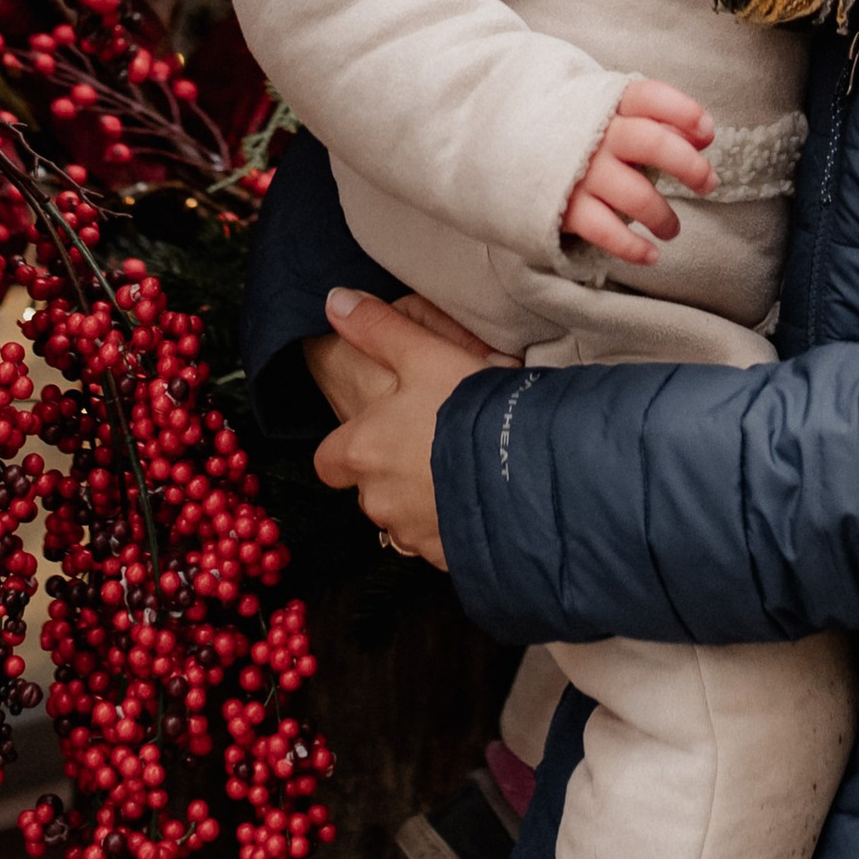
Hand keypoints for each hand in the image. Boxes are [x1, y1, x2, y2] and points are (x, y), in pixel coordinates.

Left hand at [310, 290, 506, 564]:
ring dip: (426, 501)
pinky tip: (485, 500)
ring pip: (407, 519)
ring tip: (466, 472)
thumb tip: (334, 301)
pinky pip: (444, 543)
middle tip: (435, 447)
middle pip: (371, 491)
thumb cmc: (470, 408)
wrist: (529, 470)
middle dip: (394, 475)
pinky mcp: (449, 558)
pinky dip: (456, 526)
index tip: (373, 436)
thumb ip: (378, 329)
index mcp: (363, 451)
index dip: (347, 449)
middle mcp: (379, 500)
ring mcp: (415, 534)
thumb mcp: (425, 354)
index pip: (329, 461)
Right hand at [562, 77, 715, 268]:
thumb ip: (656, 119)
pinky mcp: (566, 206)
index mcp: (608, 103)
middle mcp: (596, 135)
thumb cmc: (577, 130)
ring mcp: (580, 171)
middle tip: (708, 184)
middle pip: (652, 144)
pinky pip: (606, 232)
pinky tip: (650, 255)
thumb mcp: (609, 112)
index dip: (684, 112)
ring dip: (663, 217)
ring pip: (636, 196)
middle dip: (689, 166)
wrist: (502, 142)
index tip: (707, 131)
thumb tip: (705, 135)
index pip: (650, 97)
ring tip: (672, 230)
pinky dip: (633, 248)